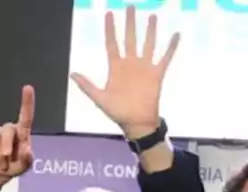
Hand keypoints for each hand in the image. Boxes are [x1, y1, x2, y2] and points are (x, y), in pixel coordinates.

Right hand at [0, 86, 35, 189]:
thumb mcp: (22, 168)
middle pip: (7, 130)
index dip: (27, 102)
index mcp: (22, 134)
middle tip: (5, 160)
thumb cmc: (11, 167)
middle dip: (6, 147)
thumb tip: (27, 150)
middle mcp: (8, 129)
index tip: (28, 88)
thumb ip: (26, 160)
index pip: (26, 116)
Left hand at [70, 6, 178, 138]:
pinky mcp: (156, 74)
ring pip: (148, 44)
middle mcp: (130, 64)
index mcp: (116, 67)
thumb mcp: (100, 98)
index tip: (108, 14)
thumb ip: (87, 85)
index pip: (111, 43)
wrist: (136, 123)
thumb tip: (72, 74)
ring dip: (150, 31)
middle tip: (130, 6)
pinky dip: (171, 47)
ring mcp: (144, 68)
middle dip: (129, 23)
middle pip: (130, 38)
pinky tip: (175, 35)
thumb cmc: (117, 112)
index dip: (110, 29)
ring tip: (152, 16)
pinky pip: (165, 58)